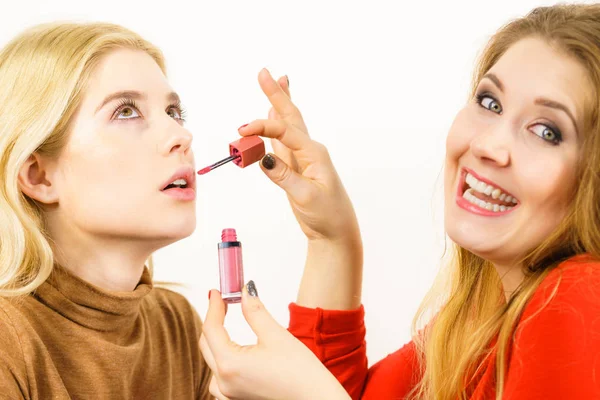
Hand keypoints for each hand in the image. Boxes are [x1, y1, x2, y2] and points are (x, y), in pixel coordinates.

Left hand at [199, 283, 350, 399]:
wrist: (316, 399)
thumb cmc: (301, 373)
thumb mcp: (276, 335)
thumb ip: (254, 311)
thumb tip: (244, 291)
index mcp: (230, 364)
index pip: (211, 328)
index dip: (214, 306)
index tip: (217, 292)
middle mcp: (224, 383)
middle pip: (207, 345)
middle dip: (213, 321)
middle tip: (223, 303)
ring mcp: (229, 395)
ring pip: (211, 363)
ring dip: (215, 344)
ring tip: (224, 326)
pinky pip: (219, 380)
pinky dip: (221, 364)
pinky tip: (231, 355)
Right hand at [238, 69, 359, 244]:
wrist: (334, 233)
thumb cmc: (327, 216)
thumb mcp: (306, 197)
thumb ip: (284, 176)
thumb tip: (263, 157)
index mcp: (314, 154)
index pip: (285, 132)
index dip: (262, 128)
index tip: (241, 131)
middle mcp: (309, 152)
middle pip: (290, 117)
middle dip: (277, 95)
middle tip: (266, 73)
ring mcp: (302, 160)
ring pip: (287, 126)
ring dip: (279, 105)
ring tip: (276, 83)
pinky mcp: (295, 169)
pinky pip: (282, 143)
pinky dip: (275, 128)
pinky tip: (273, 117)